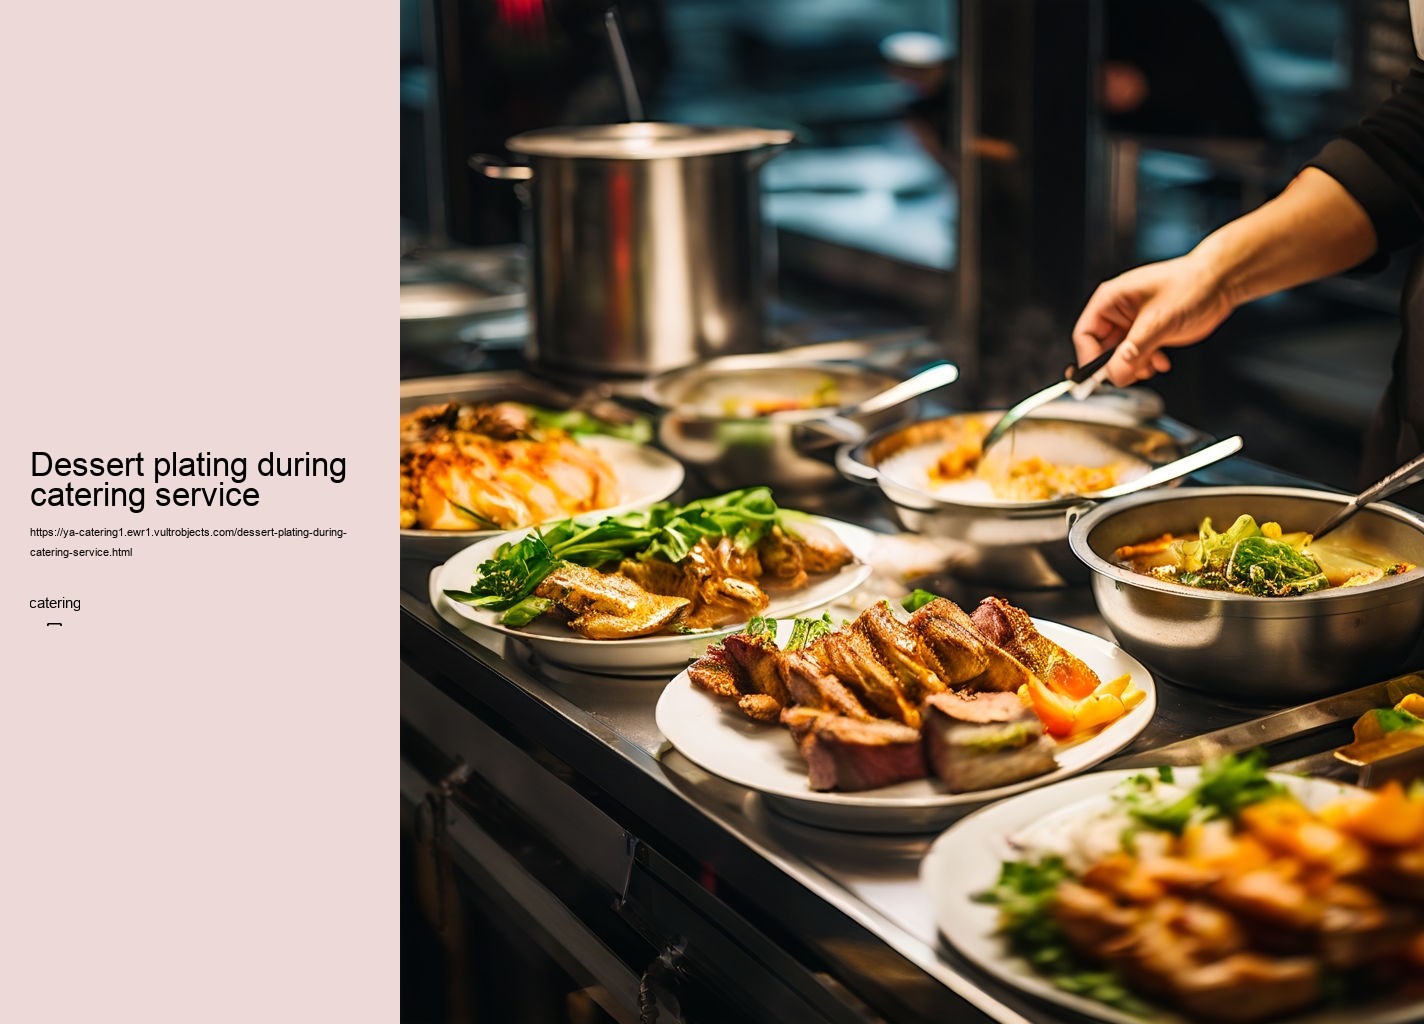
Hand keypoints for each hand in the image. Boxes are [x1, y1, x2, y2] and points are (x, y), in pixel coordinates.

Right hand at [1072, 252, 1236, 386]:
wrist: (1220, 283)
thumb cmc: (1192, 285)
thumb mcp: (1159, 320)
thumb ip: (1135, 349)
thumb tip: (1114, 374)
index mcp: (1110, 300)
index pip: (1085, 335)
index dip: (1091, 358)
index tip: (1103, 376)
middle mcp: (1117, 312)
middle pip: (1100, 349)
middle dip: (1117, 364)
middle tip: (1133, 372)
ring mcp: (1132, 324)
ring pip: (1118, 357)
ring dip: (1133, 366)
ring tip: (1152, 364)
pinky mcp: (1146, 334)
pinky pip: (1135, 357)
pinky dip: (1146, 364)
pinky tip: (1161, 361)